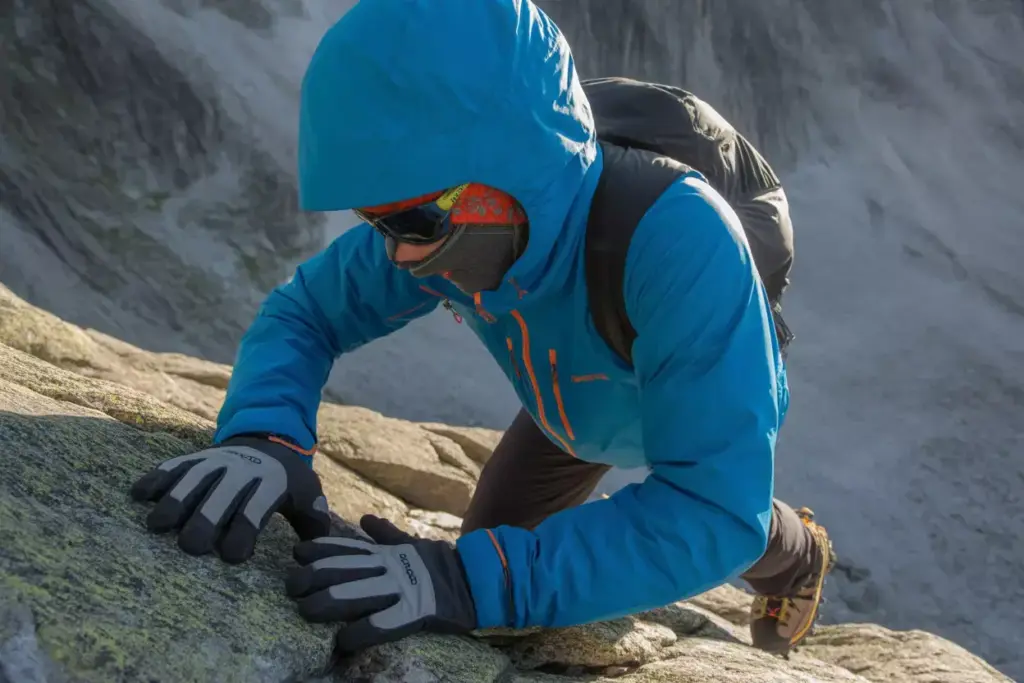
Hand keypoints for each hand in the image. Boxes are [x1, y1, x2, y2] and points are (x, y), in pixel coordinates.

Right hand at [130, 435, 331, 562]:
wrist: (266, 439)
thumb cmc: (285, 479)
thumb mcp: (306, 491)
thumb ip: (312, 516)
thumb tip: (317, 542)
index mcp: (269, 483)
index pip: (256, 509)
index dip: (245, 531)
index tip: (234, 557)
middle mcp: (240, 471)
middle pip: (220, 496)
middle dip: (205, 520)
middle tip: (190, 547)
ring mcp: (214, 462)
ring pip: (192, 480)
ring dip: (174, 501)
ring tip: (156, 525)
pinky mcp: (193, 458)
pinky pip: (172, 466)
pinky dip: (154, 478)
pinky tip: (136, 494)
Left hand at [286, 515, 476, 652]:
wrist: (477, 580)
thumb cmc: (441, 563)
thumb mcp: (410, 544)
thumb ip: (385, 535)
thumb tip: (363, 519)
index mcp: (386, 552)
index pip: (346, 547)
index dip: (318, 549)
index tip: (297, 552)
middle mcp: (388, 568)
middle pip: (342, 570)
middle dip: (311, 577)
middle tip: (290, 585)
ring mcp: (401, 590)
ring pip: (355, 594)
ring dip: (325, 603)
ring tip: (304, 610)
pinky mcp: (415, 613)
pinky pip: (382, 624)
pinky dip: (360, 633)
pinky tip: (342, 641)